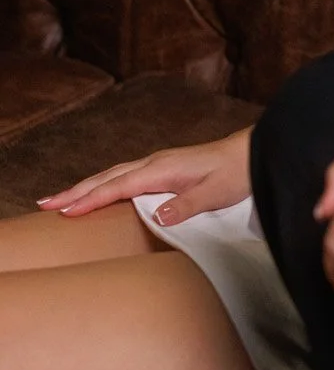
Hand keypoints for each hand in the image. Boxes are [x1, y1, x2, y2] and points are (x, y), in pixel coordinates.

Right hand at [39, 128, 252, 225]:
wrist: (252, 152)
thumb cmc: (236, 172)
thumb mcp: (215, 193)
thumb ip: (187, 205)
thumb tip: (158, 217)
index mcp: (162, 169)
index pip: (118, 186)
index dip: (91, 199)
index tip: (66, 211)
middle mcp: (155, 163)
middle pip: (108, 178)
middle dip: (76, 191)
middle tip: (45, 204)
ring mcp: (158, 164)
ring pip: (113, 175)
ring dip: (86, 186)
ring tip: (60, 199)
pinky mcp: (163, 168)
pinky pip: (125, 176)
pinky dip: (105, 184)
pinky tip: (98, 191)